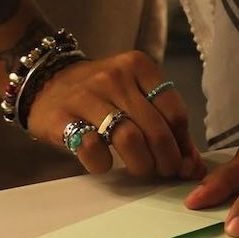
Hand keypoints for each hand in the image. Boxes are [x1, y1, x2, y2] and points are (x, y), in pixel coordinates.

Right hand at [27, 51, 205, 179]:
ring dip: (142, 164)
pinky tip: (105, 163)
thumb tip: (193, 165)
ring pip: (128, 139)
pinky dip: (104, 164)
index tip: (180, 160)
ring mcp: (87, 95)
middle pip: (155, 129)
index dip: (182, 144)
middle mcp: (114, 76)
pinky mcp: (63, 117)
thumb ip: (164, 124)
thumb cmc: (100, 93)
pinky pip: (92, 148)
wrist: (46, 81)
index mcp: (138, 66)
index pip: (174, 112)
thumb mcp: (134, 95)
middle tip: (164, 172)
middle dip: (167, 160)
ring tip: (141, 169)